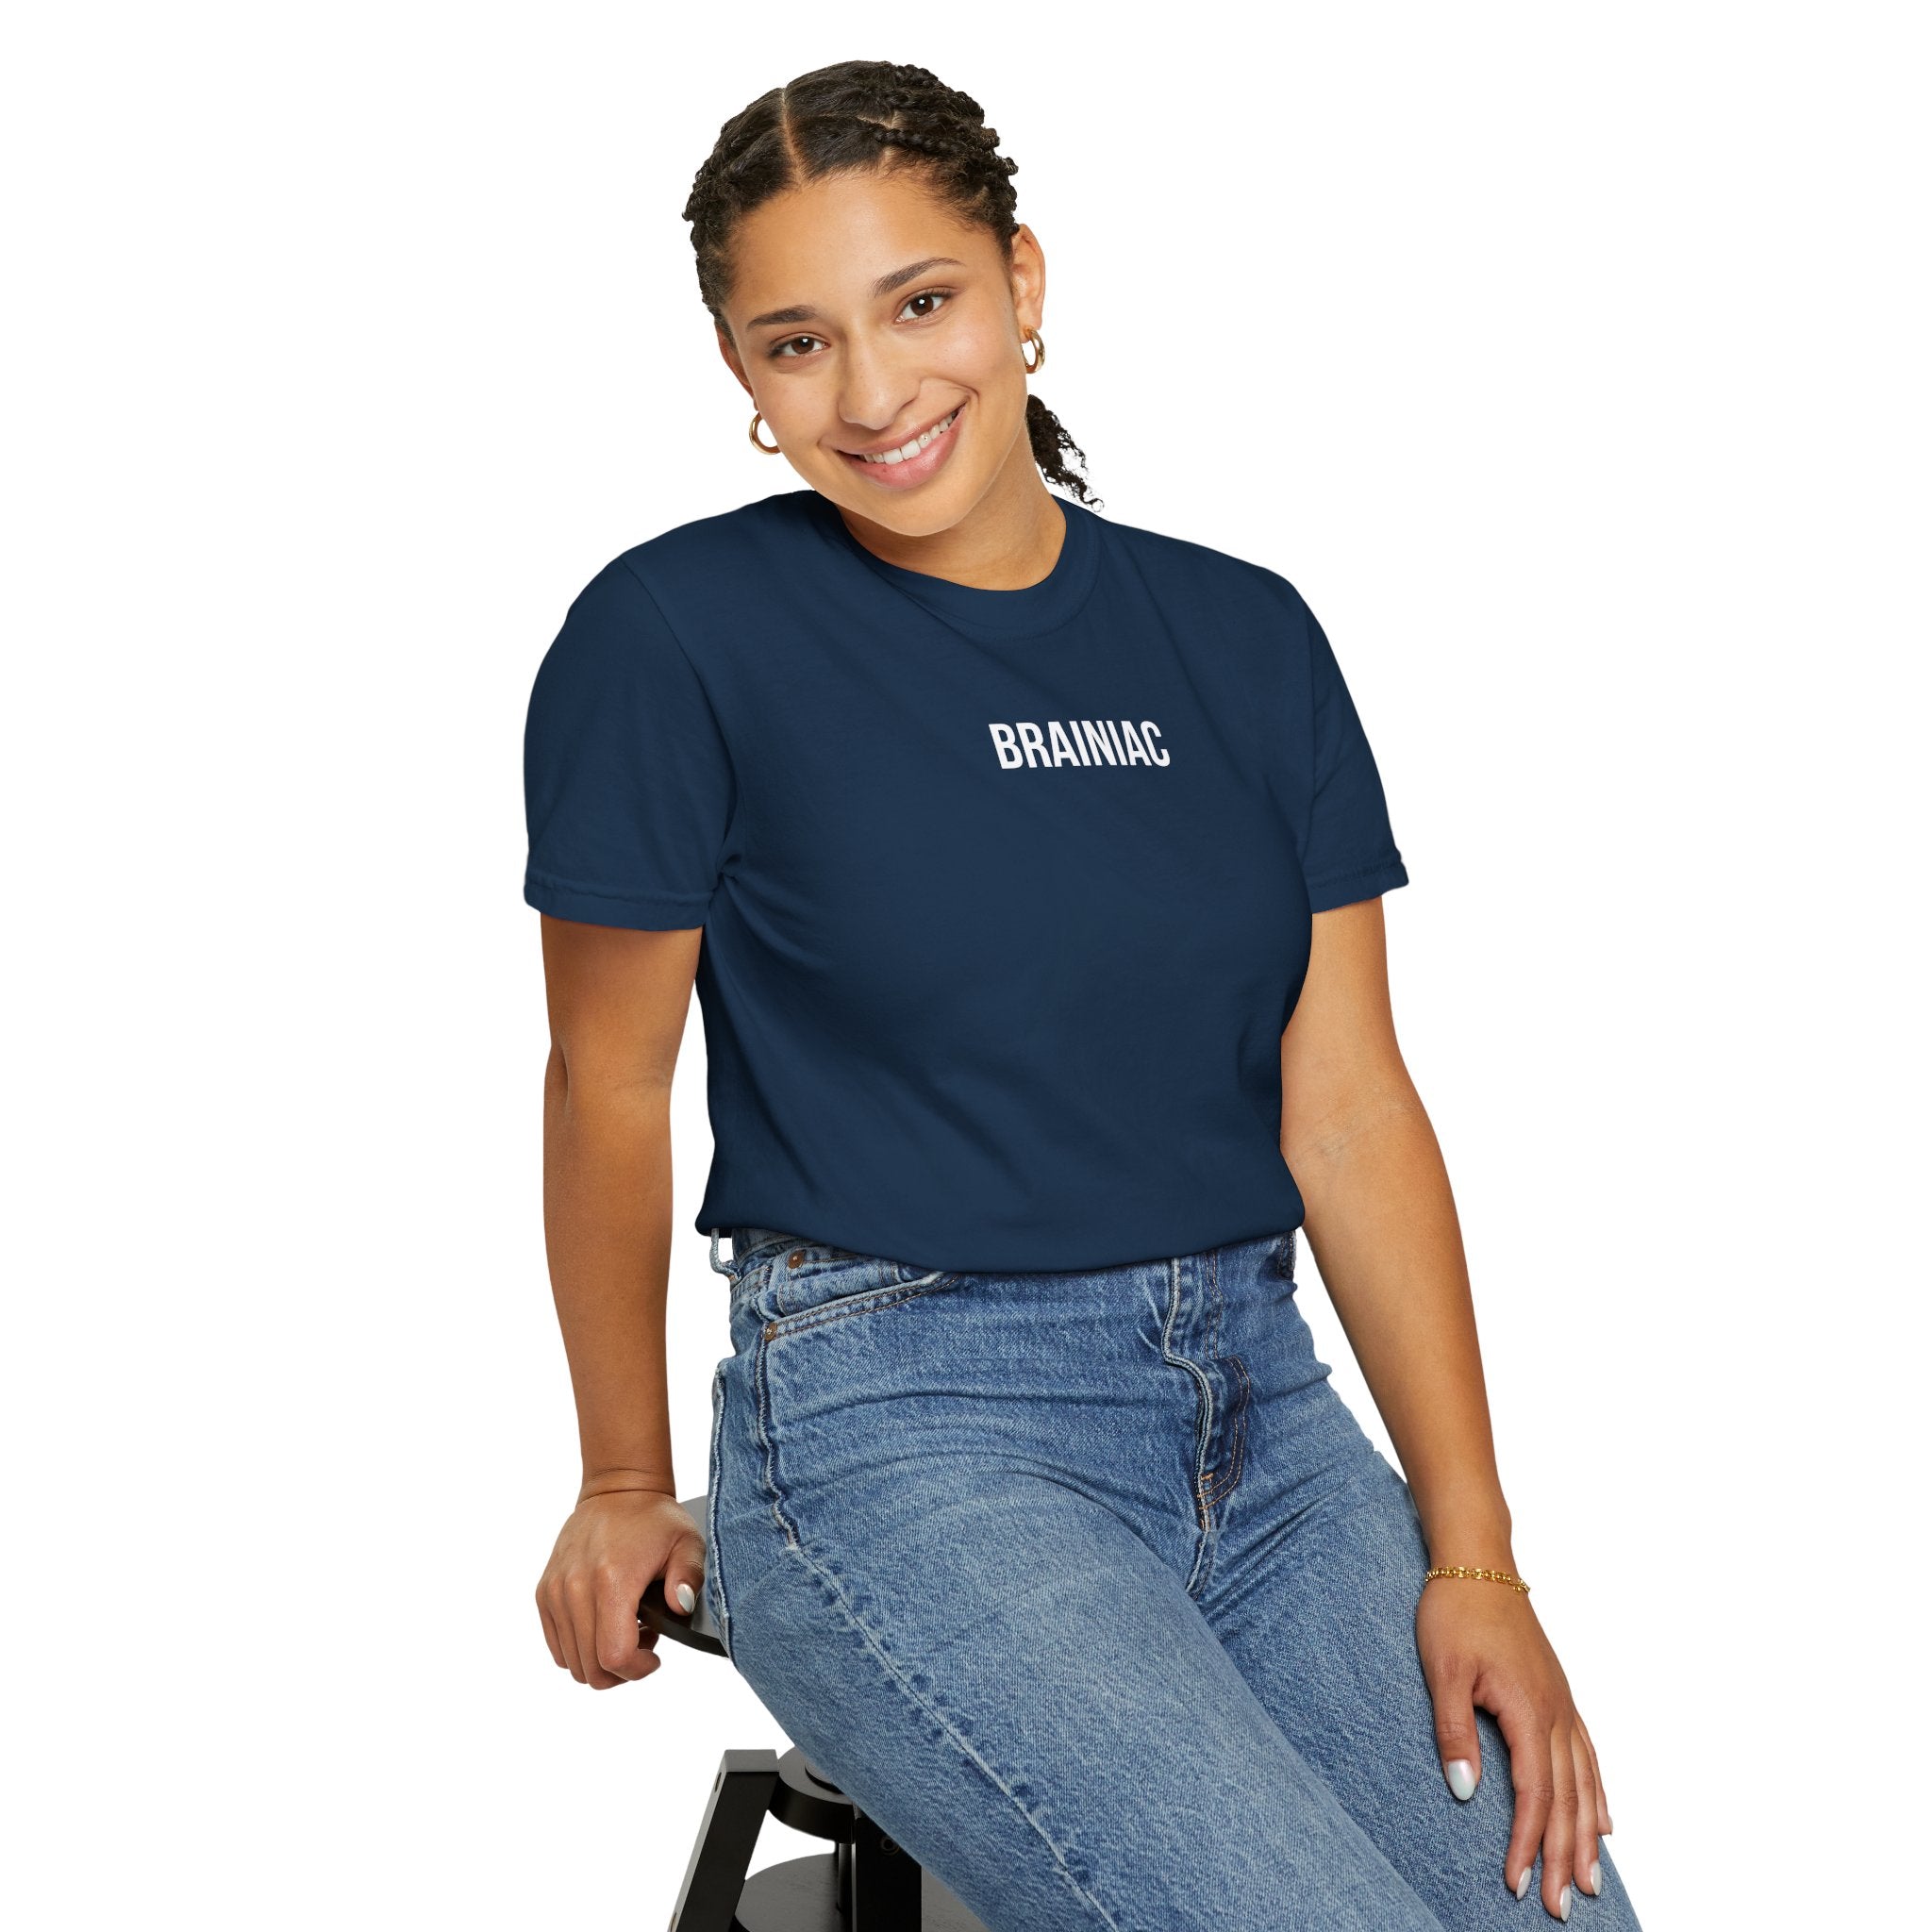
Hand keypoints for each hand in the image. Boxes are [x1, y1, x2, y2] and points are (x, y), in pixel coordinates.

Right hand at [535, 1484, 705, 1688]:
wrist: (618, 1490)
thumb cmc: (654, 1519)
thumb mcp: (687, 1543)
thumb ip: (689, 1578)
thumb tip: (681, 1606)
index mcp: (612, 1579)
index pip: (614, 1656)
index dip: (637, 1670)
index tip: (654, 1657)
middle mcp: (576, 1587)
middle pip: (590, 1667)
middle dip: (622, 1672)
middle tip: (643, 1645)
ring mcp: (556, 1591)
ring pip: (571, 1662)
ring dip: (600, 1660)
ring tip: (625, 1632)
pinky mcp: (545, 1592)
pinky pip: (557, 1646)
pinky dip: (579, 1649)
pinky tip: (604, 1626)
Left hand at [1416, 1574, 1612, 1919]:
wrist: (1478, 1563)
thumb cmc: (1455, 1612)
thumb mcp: (1443, 1671)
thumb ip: (1454, 1732)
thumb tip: (1463, 1793)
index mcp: (1529, 1710)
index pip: (1533, 1794)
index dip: (1526, 1843)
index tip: (1516, 1883)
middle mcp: (1556, 1713)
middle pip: (1567, 1799)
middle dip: (1563, 1856)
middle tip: (1562, 1907)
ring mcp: (1563, 1703)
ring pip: (1585, 1783)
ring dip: (1587, 1835)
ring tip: (1590, 1882)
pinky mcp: (1559, 1694)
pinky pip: (1588, 1755)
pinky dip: (1598, 1794)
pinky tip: (1604, 1820)